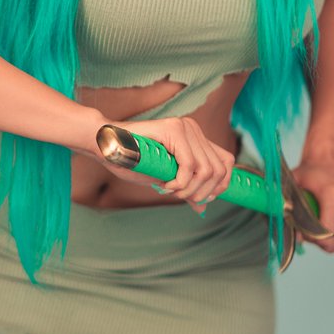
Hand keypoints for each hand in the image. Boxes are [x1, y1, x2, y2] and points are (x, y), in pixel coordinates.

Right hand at [92, 115, 236, 214]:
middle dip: (204, 192)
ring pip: (206, 169)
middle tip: (183, 198)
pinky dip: (180, 182)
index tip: (203, 198)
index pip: (226, 162)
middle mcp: (193, 129)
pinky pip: (190, 165)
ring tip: (171, 191)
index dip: (222, 184)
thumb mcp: (165, 179)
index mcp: (195, 137)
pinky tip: (166, 185)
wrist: (106, 145)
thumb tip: (204, 207)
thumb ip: (187, 188)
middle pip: (219, 169)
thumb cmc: (132, 162)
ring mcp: (185, 127)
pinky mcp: (174, 129)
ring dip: (190, 189)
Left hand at [291, 139, 333, 253]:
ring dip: (333, 241)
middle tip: (312, 229)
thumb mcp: (295, 185)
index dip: (312, 239)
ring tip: (324, 226)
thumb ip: (290, 209)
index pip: (326, 236)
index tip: (305, 231)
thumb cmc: (312, 171)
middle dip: (322, 242)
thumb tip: (295, 238)